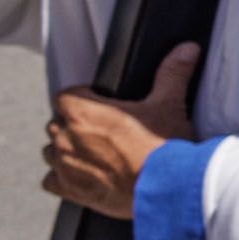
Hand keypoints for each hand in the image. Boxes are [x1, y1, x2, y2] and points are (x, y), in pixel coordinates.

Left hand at [41, 45, 200, 218]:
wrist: (164, 190)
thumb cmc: (163, 146)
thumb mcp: (169, 105)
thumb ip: (172, 74)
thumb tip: (187, 49)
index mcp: (81, 111)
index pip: (66, 96)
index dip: (84, 99)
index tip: (102, 107)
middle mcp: (65, 136)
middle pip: (58, 123)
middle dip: (75, 125)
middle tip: (104, 132)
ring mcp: (64, 165)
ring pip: (51, 151)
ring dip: (67, 150)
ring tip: (95, 155)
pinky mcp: (69, 190)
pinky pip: (51, 181)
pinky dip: (63, 178)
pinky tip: (84, 177)